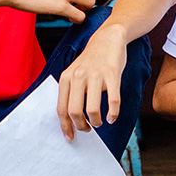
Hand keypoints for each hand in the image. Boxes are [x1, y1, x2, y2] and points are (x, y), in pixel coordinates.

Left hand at [57, 25, 126, 140]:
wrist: (108, 39)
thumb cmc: (91, 61)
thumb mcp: (74, 73)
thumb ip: (71, 92)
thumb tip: (70, 119)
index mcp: (66, 78)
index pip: (61, 109)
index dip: (65, 126)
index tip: (70, 137)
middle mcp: (78, 77)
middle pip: (74, 112)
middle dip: (81, 126)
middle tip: (87, 129)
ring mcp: (95, 75)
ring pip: (92, 109)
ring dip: (96, 122)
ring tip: (100, 122)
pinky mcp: (112, 75)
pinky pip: (113, 101)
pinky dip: (113, 114)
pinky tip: (113, 117)